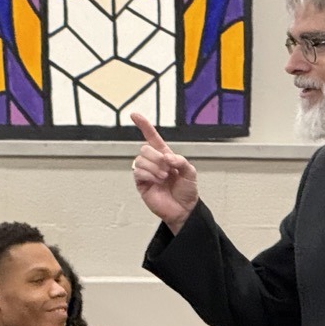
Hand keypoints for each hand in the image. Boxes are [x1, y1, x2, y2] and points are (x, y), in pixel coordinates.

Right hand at [131, 113, 198, 233]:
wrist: (184, 209)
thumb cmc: (187, 191)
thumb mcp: (190, 172)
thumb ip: (180, 160)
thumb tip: (167, 157)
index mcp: (165, 156)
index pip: (152, 137)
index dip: (144, 126)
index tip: (134, 115)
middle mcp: (154, 162)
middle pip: (144, 148)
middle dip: (156, 157)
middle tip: (168, 168)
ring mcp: (147, 173)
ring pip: (140, 159)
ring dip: (153, 167)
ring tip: (164, 177)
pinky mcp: (141, 184)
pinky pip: (137, 171)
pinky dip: (148, 174)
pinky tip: (157, 180)